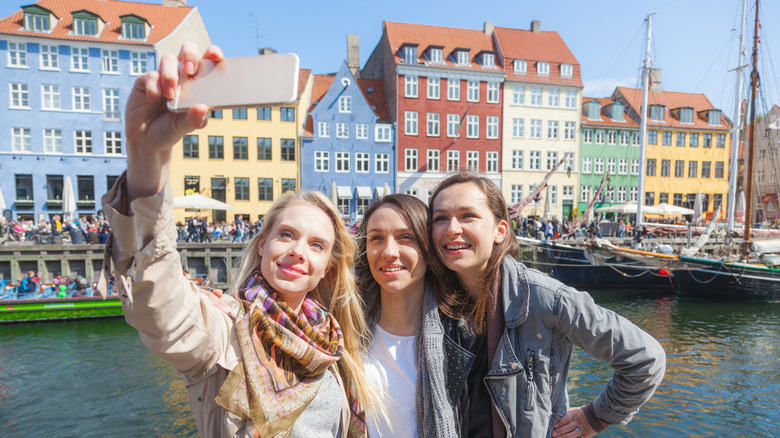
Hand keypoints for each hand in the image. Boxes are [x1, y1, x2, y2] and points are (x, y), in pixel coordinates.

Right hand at [125, 42, 223, 200]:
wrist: (146, 140)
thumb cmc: (171, 129)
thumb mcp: (184, 127)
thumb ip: (194, 119)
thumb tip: (202, 108)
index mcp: (197, 82)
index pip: (207, 61)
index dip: (213, 53)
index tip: (217, 56)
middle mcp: (181, 75)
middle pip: (188, 50)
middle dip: (190, 55)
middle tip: (190, 71)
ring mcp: (163, 75)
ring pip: (168, 59)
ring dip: (170, 75)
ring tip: (171, 96)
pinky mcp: (145, 81)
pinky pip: (151, 75)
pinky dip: (154, 86)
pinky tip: (154, 99)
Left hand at [552, 406, 601, 437]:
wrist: (596, 415)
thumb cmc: (582, 413)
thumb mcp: (574, 410)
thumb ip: (566, 414)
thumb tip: (554, 415)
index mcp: (573, 415)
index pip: (566, 418)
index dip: (560, 422)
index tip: (554, 425)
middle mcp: (577, 422)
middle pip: (568, 427)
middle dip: (560, 431)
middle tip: (553, 434)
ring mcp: (581, 428)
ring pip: (573, 433)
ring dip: (565, 436)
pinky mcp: (585, 434)